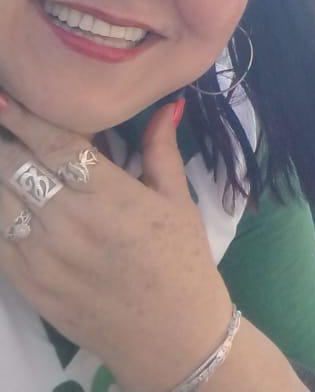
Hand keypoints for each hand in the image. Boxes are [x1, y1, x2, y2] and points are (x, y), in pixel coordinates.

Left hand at [0, 93, 233, 391]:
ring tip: (9, 161)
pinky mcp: (25, 283)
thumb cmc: (182, 260)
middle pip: (14, 167)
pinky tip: (8, 199)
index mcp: (110, 196)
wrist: (169, 334)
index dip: (25, 117)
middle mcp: (69, 223)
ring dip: (0, 175)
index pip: (53, 145)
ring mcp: (40, 256)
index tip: (7, 96)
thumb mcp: (178, 202)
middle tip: (9, 125)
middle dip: (7, 141)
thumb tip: (166, 104)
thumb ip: (160, 151)